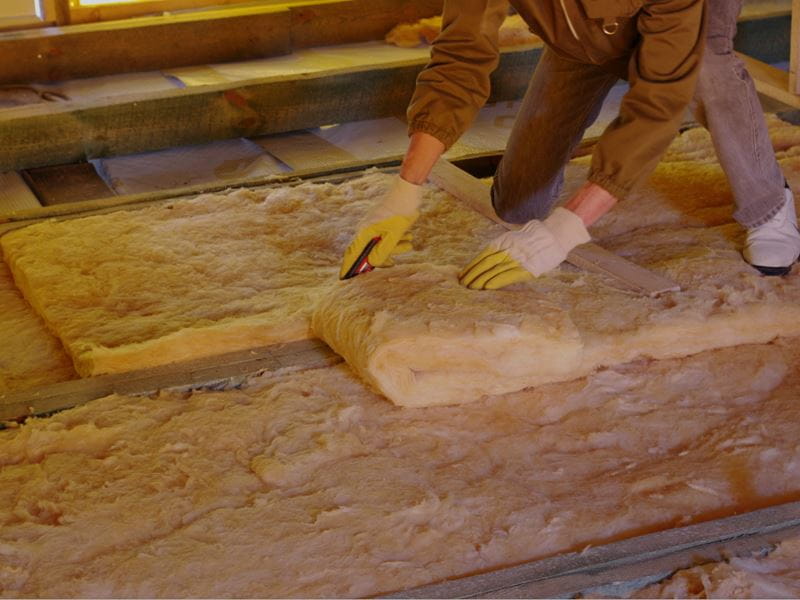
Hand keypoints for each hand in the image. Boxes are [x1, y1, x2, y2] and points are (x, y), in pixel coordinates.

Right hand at [339, 176, 421, 278]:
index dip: (351, 266)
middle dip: (383, 257)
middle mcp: (365, 227)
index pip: (353, 253)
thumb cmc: (401, 211)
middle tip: (393, 263)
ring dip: (394, 247)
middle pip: (369, 251)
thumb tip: (372, 263)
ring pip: (380, 243)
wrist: (409, 189)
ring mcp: (373, 223)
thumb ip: (383, 250)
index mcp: (365, 231)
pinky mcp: (381, 221)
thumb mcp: (395, 234)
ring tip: (407, 243)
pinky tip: (407, 236)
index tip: (347, 278)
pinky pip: (386, 236)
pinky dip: (395, 239)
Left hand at [459, 207, 589, 289]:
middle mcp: (508, 249)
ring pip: (495, 269)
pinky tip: (487, 286)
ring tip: (471, 287)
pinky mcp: (528, 268)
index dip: (471, 265)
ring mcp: (518, 258)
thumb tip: (486, 260)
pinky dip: (497, 280)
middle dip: (473, 273)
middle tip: (463, 283)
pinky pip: (509, 275)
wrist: (555, 235)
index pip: (483, 255)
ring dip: (481, 279)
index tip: (462, 274)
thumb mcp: (514, 239)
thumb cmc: (534, 239)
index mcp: (504, 241)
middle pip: (486, 262)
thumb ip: (502, 248)